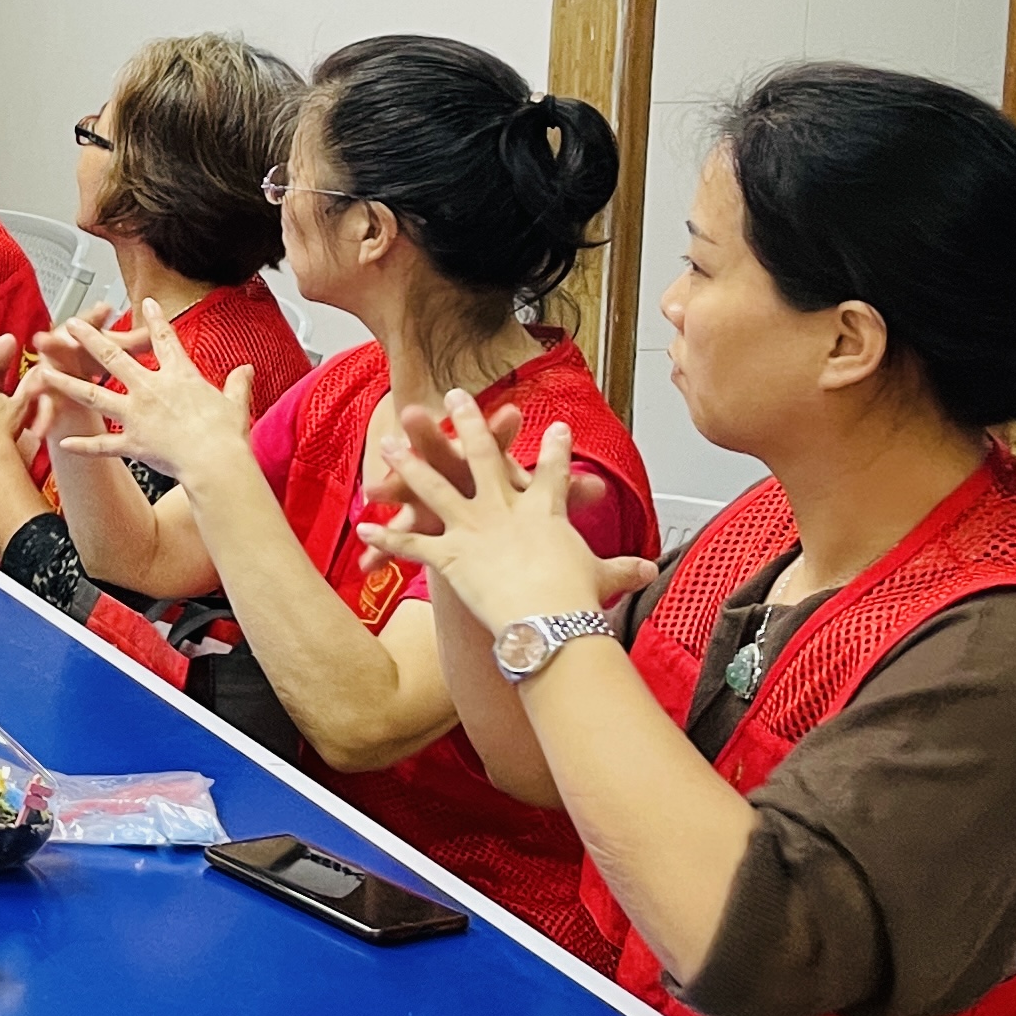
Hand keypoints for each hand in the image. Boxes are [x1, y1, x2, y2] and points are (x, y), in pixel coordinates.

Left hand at [28, 303, 254, 483]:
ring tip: (45, 373)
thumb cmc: (227, 435)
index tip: (146, 304)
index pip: (165, 340)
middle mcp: (150, 389)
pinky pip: (101, 444)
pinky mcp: (130, 442)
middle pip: (113, 357)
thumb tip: (246, 370)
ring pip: (93, 394)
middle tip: (72, 324)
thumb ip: (238, 384)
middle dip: (89, 338)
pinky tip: (64, 443)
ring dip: (67, 383)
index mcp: (179, 376)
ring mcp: (136, 415)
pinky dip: (83, 445)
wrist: (215, 461)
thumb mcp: (236, 403)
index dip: (156, 320)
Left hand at [365, 396, 659, 625]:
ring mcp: (472, 529)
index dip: (555, 449)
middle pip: (483, 456)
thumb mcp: (602, 578)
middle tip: (455, 395)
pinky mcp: (449, 556)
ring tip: (388, 443)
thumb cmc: (576, 600)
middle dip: (468, 423)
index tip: (557, 426)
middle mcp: (504, 510)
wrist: (549, 620)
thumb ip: (622, 569)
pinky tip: (364, 530)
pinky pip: (412, 545)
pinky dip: (387, 541)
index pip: (552, 472)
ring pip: (434, 488)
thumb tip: (651, 571)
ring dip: (409, 464)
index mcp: (544, 511)